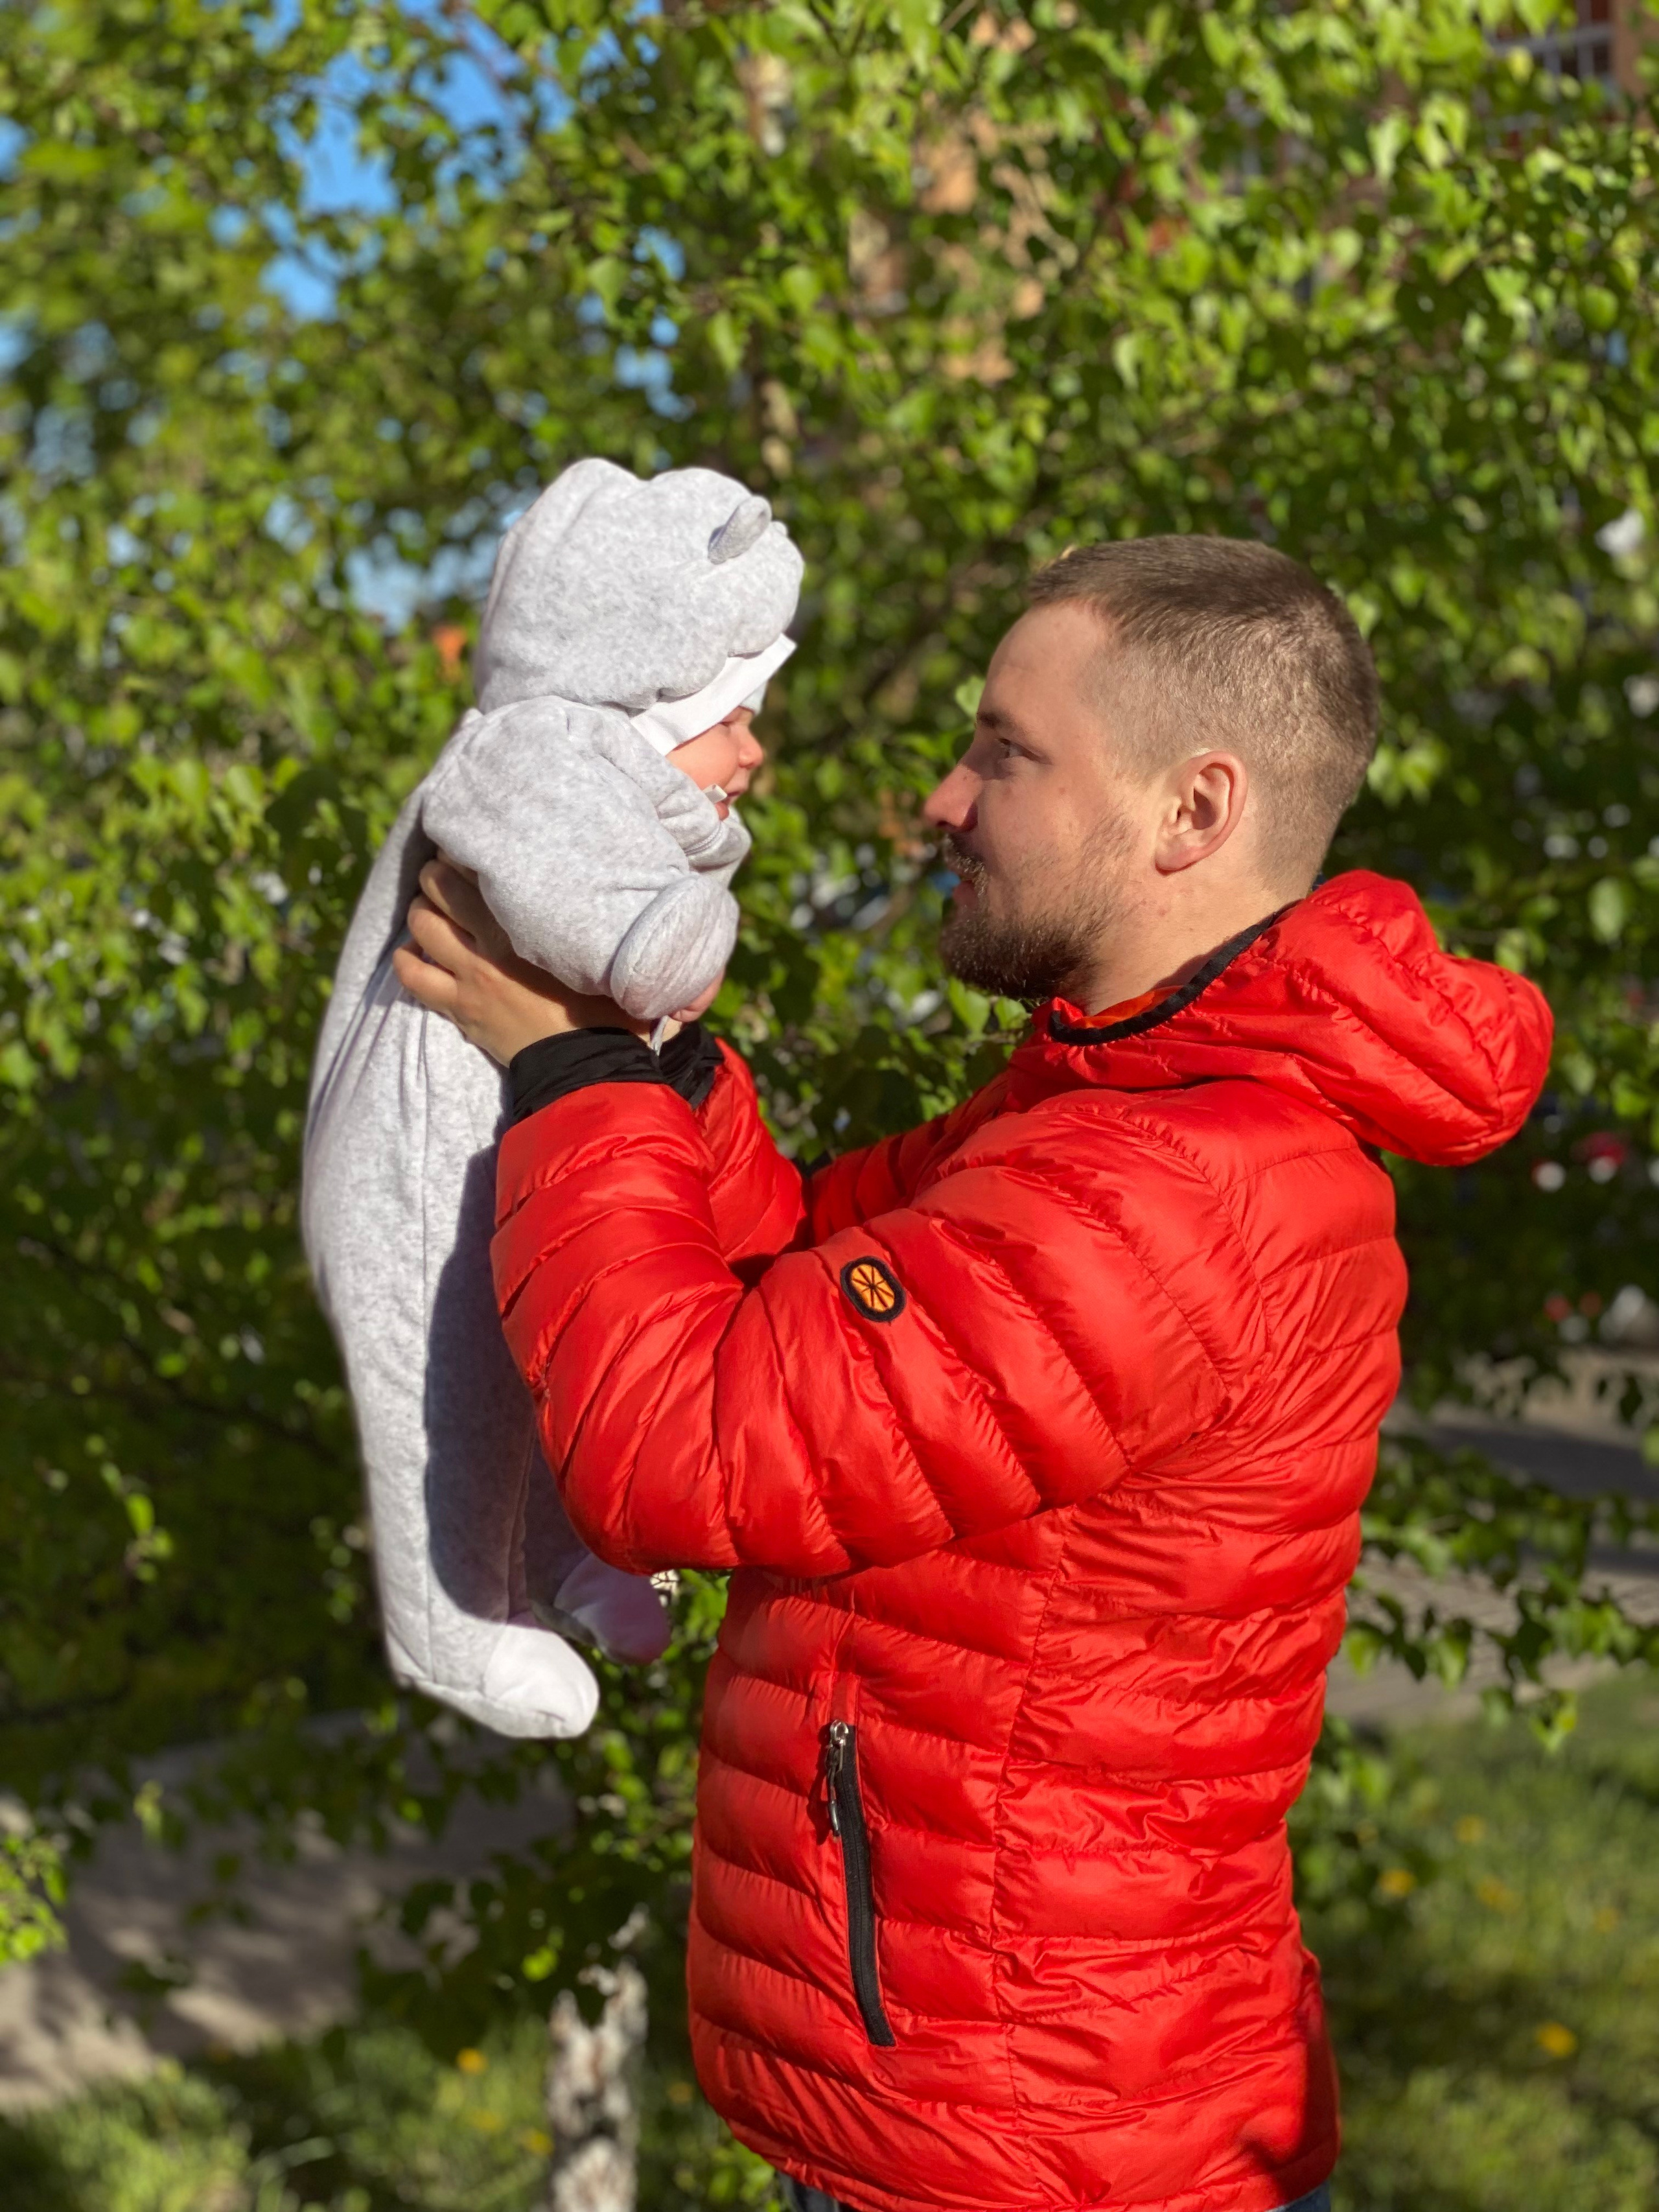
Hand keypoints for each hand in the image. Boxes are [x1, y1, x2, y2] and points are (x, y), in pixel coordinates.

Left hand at [392, 857, 645, 1063]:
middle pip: (437, 887)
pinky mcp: (460, 1009)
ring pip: (420, 926)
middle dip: (435, 875)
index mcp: (524, 926)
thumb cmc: (607, 1010)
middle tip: (445, 876)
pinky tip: (415, 954)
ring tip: (430, 912)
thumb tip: (611, 898)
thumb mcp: (603, 958)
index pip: (476, 869)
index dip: (466, 852)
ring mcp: (469, 978)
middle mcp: (489, 945)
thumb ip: (593, 925)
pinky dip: (407, 960)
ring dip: (419, 913)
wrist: (586, 1068)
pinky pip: (413, 977)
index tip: (473, 850)